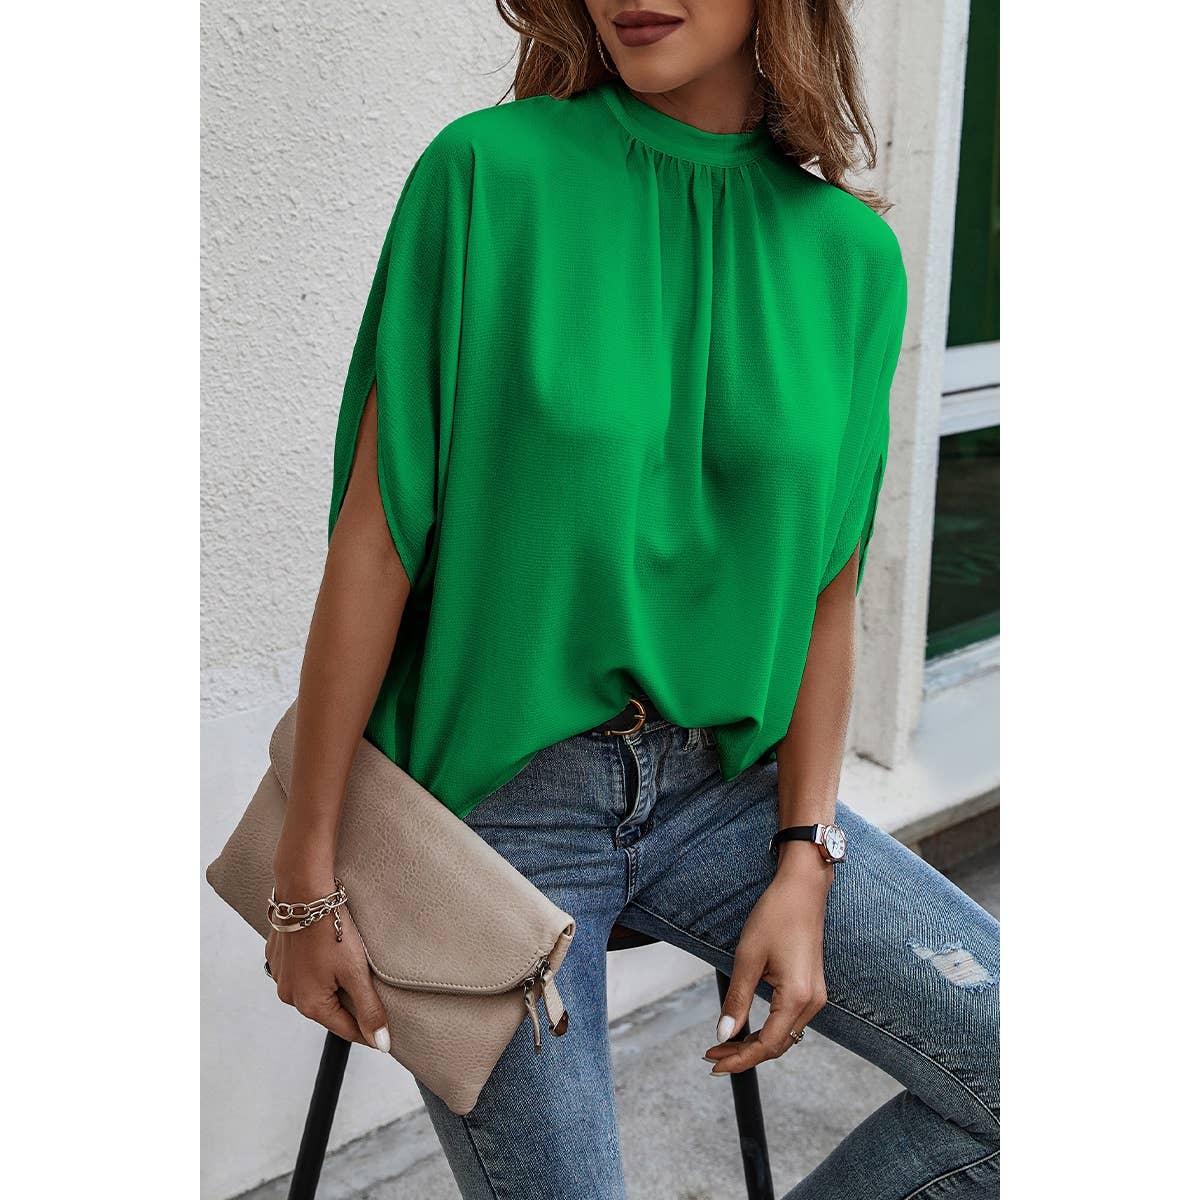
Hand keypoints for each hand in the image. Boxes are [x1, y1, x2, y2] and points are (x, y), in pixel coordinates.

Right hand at [265, 894, 390, 1051]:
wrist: (304, 892)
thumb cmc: (331, 930)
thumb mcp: (356, 972)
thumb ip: (370, 1009)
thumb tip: (382, 1044)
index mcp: (310, 1004)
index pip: (347, 1030)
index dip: (370, 1031)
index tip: (386, 1034)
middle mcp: (290, 995)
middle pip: (330, 1009)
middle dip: (351, 1003)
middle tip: (371, 990)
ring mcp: (281, 976)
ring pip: (315, 990)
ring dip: (333, 984)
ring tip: (349, 965)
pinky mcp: (278, 957)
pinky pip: (301, 971)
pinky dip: (317, 967)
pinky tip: (328, 952)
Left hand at [703, 857, 831, 1073]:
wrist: (803, 889)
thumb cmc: (776, 916)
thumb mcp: (748, 957)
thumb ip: (737, 999)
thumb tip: (724, 1034)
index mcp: (797, 998)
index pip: (767, 1045)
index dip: (739, 1059)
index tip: (714, 1064)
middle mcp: (812, 1003)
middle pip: (777, 1046)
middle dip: (744, 1055)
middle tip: (712, 1056)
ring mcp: (815, 996)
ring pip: (784, 1036)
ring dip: (755, 1043)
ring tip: (723, 1044)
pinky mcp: (812, 989)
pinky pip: (789, 1021)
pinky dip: (767, 1029)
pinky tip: (746, 1028)